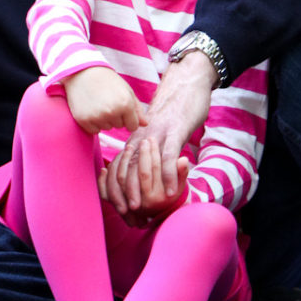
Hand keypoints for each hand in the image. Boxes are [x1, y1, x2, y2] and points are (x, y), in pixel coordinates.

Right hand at [63, 66, 142, 136]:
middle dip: (116, 117)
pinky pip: (94, 131)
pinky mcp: (84, 120)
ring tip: (98, 103)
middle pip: (119, 126)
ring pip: (107, 128)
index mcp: (125, 104)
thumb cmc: (107, 80)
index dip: (128, 118)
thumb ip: (137, 109)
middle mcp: (112, 112)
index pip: (133, 126)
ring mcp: (97, 116)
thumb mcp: (126, 91)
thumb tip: (145, 125)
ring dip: (104, 119)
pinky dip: (93, 123)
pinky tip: (90, 109)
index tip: (121, 107)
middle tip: (107, 100)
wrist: (83, 72)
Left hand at [102, 51, 213, 215]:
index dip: (115, 190)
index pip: (117, 168)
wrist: (186, 85)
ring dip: (143, 189)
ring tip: (145, 208)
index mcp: (134, 140)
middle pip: (126, 169)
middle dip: (125, 195)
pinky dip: (169, 175)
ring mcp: (158, 135)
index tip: (118, 209)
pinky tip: (171, 192)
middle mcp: (141, 138)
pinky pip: (169, 156)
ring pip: (144, 164)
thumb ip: (145, 154)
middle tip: (129, 215)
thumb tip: (138, 178)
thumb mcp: (154, 135)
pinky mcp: (175, 131)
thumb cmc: (171, 115)